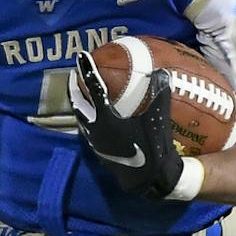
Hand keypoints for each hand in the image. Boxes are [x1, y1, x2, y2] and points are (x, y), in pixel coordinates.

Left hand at [70, 50, 187, 199]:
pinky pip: (88, 130)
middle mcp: (96, 129)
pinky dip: (88, 119)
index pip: (94, 88)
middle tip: (74, 75)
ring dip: (80, 105)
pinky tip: (94, 118)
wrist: (150, 180)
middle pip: (79, 104)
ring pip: (81, 119)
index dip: (87, 70)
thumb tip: (161, 72)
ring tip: (80, 95)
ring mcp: (95, 142)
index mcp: (106, 118)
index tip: (81, 55)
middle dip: (75, 89)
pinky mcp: (100, 152)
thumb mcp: (158, 119)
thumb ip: (159, 94)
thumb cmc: (153, 148)